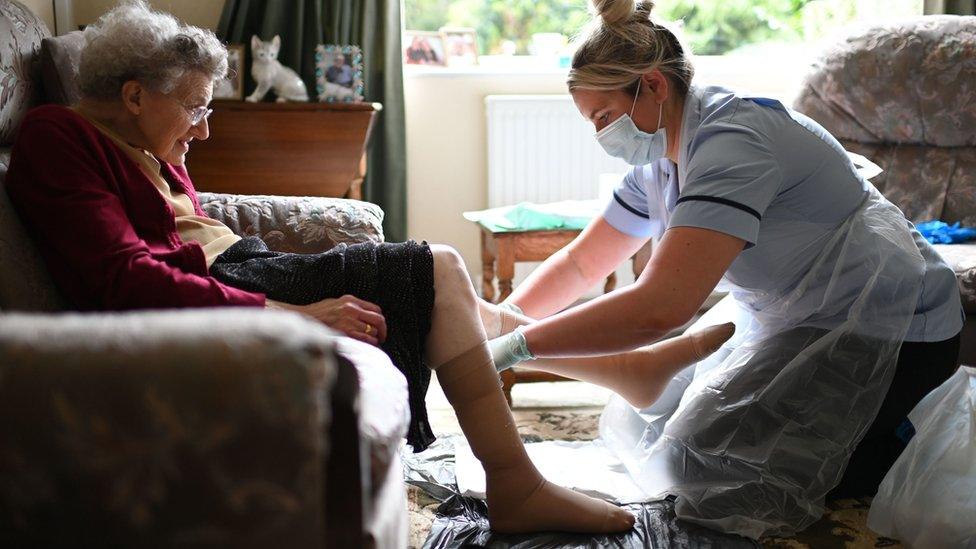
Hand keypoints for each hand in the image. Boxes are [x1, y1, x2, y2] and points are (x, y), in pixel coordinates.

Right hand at [268, 295, 386, 345]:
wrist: (302, 319)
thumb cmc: (318, 313)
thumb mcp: (336, 303)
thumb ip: (352, 307)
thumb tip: (366, 316)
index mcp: (350, 300)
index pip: (376, 309)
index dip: (381, 320)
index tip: (380, 327)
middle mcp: (351, 309)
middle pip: (378, 320)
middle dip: (383, 330)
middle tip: (382, 338)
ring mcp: (347, 321)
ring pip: (372, 332)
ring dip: (374, 339)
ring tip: (371, 343)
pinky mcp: (343, 332)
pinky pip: (364, 339)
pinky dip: (368, 344)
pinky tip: (366, 346)